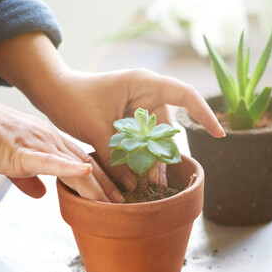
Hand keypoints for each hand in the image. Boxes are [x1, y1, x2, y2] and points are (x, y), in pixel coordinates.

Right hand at [0, 93, 122, 201]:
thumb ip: (28, 179)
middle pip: (87, 166)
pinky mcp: (21, 151)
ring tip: (115, 202)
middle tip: (126, 205)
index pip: (82, 163)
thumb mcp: (10, 162)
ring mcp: (39, 144)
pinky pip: (48, 160)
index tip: (116, 197)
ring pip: (75, 167)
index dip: (102, 180)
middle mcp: (51, 140)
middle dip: (108, 188)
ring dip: (96, 186)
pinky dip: (67, 168)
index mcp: (49, 142)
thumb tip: (41, 194)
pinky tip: (85, 172)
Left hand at [44, 68, 224, 190]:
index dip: (204, 114)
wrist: (53, 93)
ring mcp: (137, 109)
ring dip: (151, 161)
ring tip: (150, 185)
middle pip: (166, 128)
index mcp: (144, 84)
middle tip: (157, 182)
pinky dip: (139, 158)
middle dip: (164, 155)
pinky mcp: (128, 121)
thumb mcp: (96, 129)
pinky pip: (141, 142)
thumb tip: (133, 186)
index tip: (218, 134)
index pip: (185, 95)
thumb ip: (116, 158)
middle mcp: (145, 95)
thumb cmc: (73, 99)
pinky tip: (137, 177)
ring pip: (154, 139)